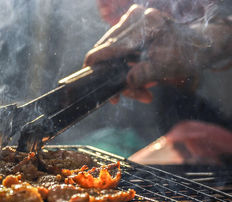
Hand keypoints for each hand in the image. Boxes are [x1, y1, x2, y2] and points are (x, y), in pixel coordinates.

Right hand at [84, 5, 210, 103]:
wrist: (197, 45)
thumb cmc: (185, 55)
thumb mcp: (168, 67)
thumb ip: (146, 73)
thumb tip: (127, 81)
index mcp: (143, 24)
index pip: (109, 46)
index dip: (96, 66)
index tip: (89, 81)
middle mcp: (134, 18)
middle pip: (108, 53)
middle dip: (116, 78)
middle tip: (126, 97)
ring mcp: (130, 21)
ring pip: (111, 55)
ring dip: (122, 76)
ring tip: (142, 91)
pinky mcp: (128, 28)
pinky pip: (117, 52)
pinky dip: (124, 69)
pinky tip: (138, 79)